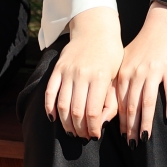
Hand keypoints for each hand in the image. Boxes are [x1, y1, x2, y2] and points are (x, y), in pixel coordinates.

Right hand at [44, 7, 122, 140]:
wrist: (95, 30)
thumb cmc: (111, 55)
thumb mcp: (116, 75)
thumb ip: (111, 98)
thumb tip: (102, 122)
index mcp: (100, 78)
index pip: (92, 112)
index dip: (92, 127)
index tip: (94, 135)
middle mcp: (82, 75)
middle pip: (76, 111)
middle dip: (79, 129)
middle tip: (82, 137)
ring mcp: (68, 72)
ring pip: (62, 105)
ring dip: (65, 123)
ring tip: (71, 131)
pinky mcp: (57, 69)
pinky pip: (50, 92)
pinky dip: (50, 107)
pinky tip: (54, 118)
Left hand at [115, 1, 166, 141]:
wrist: (163, 25)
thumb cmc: (145, 45)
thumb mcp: (128, 61)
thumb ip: (121, 81)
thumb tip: (116, 105)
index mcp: (123, 73)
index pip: (119, 103)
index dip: (121, 121)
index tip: (123, 136)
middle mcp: (135, 73)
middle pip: (132, 106)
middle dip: (131, 126)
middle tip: (133, 142)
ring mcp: (152, 71)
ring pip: (147, 101)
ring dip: (146, 121)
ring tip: (146, 136)